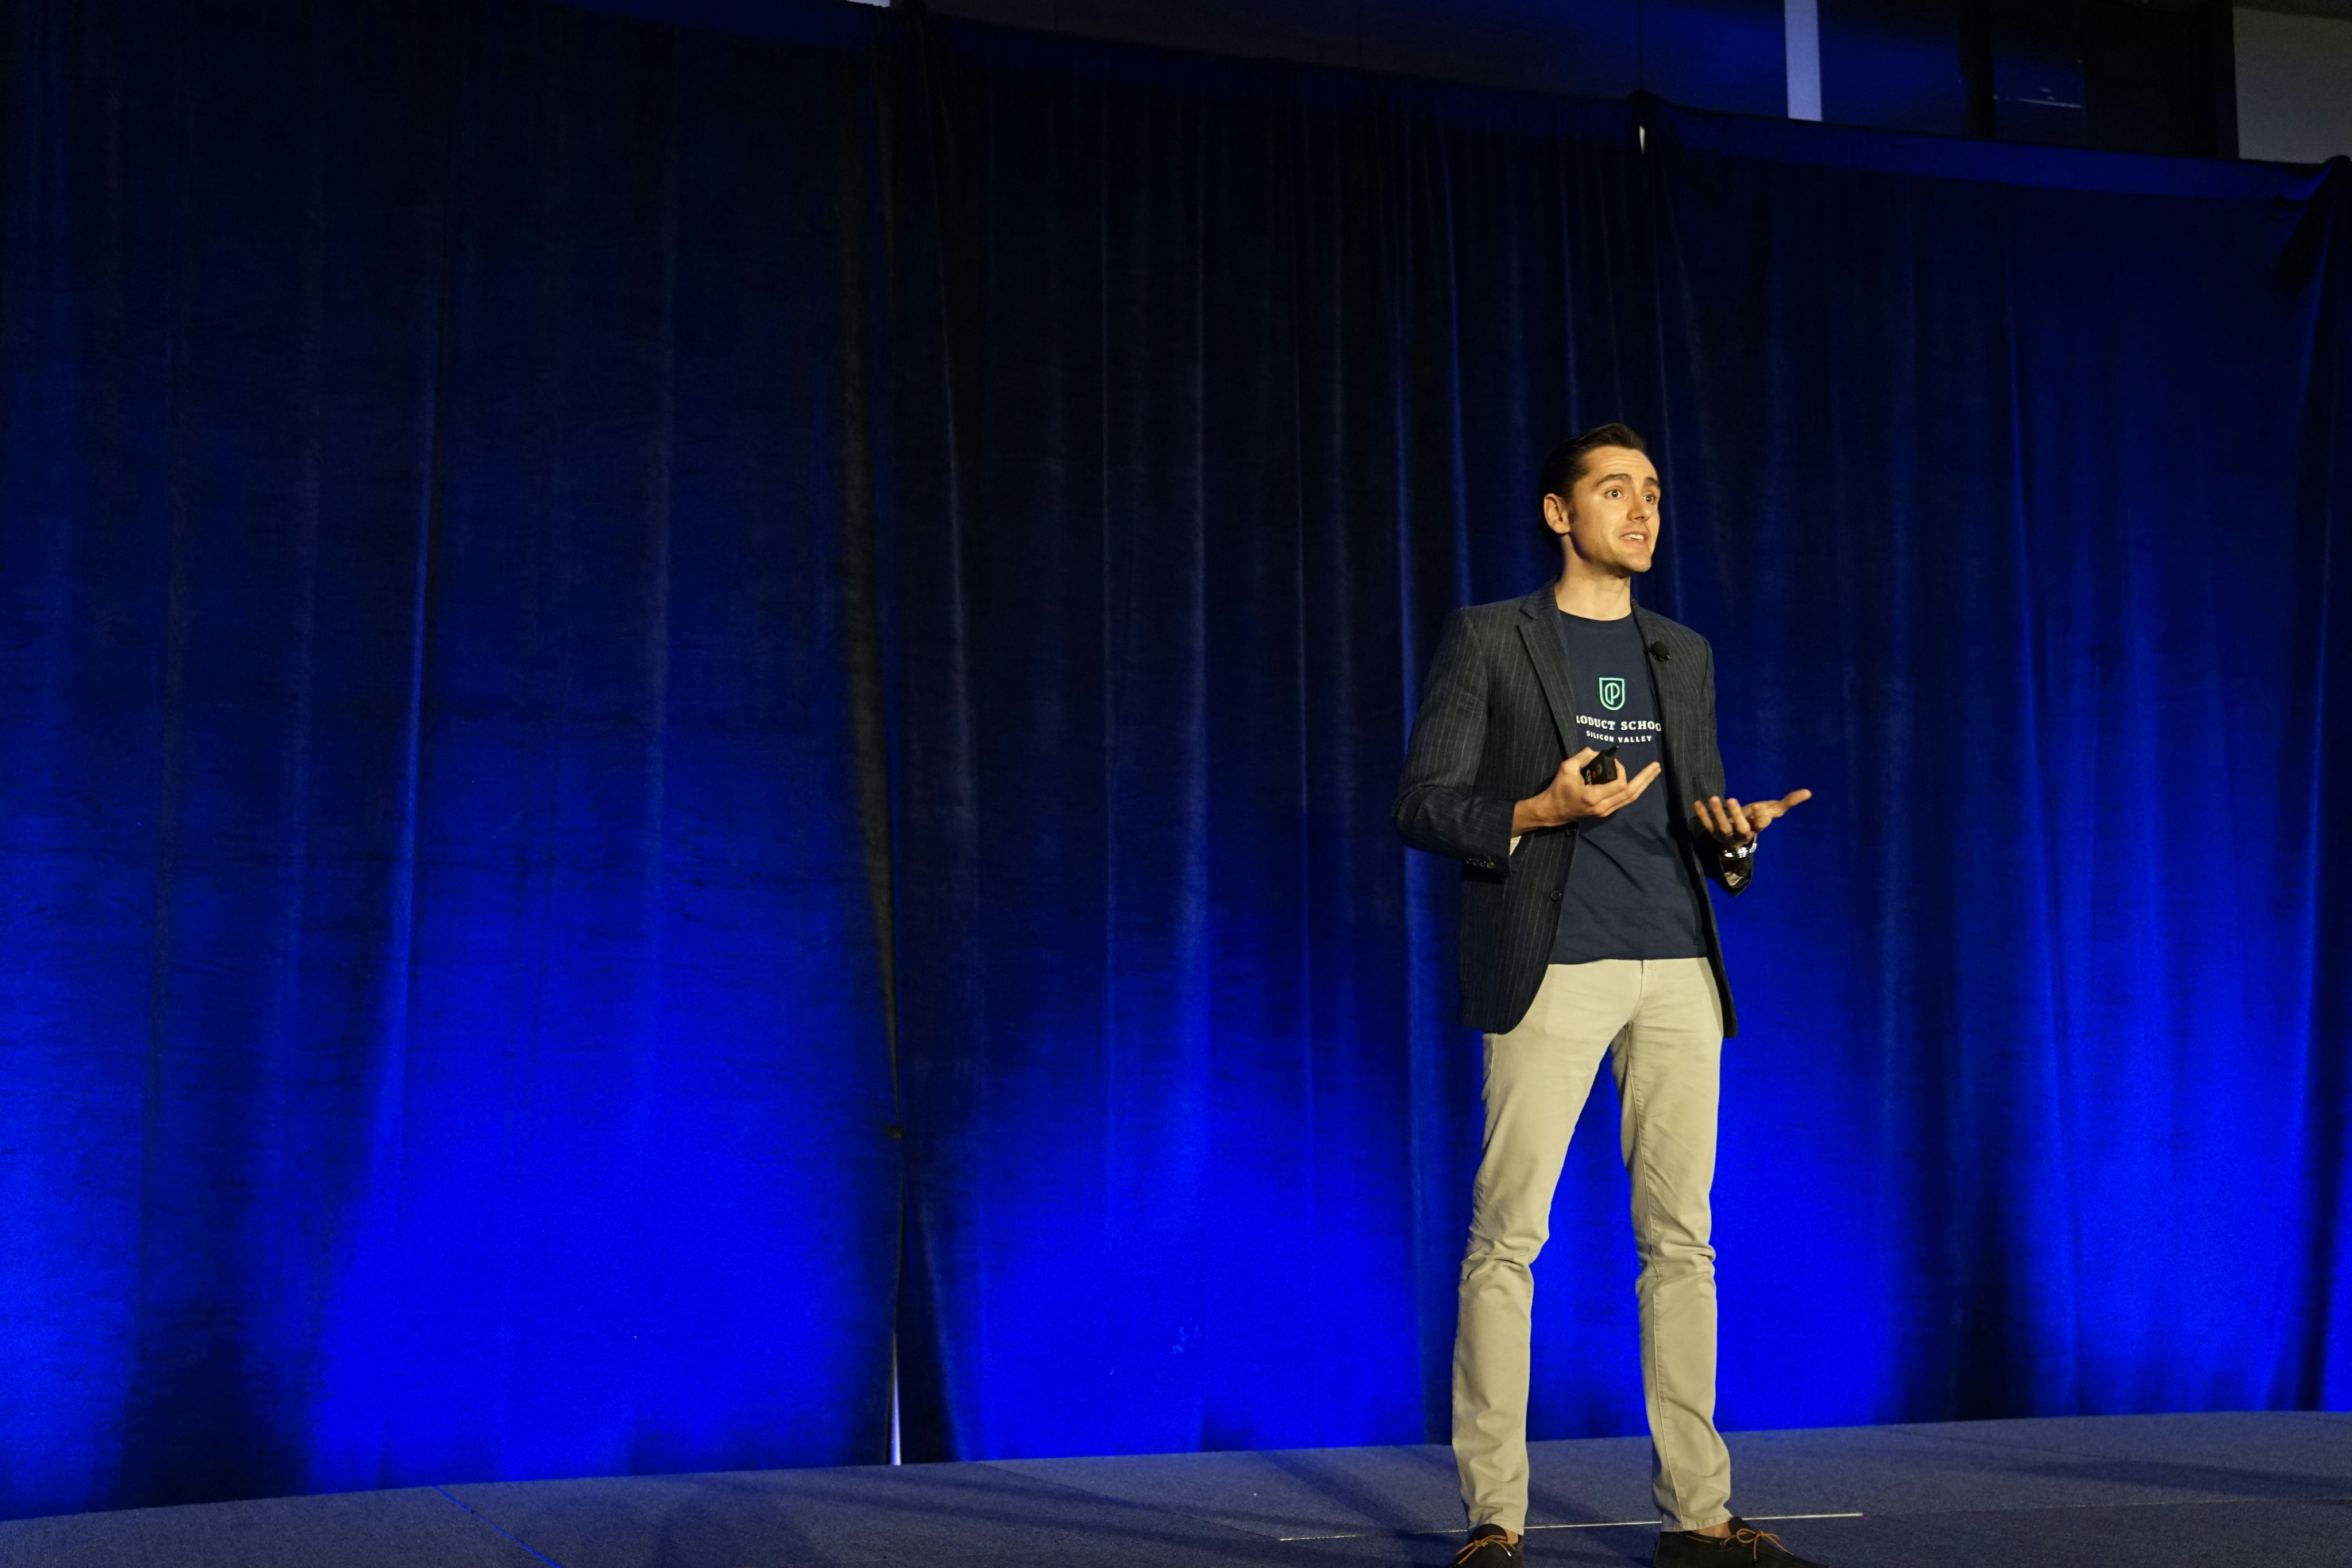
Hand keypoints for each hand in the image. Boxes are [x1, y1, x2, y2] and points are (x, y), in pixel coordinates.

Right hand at [1513, 748, 1662, 833]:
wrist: (1552, 811)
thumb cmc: (1558, 789)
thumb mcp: (1566, 768)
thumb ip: (1582, 757)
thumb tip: (1596, 752)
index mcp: (1594, 797)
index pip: (1619, 784)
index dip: (1621, 770)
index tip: (1612, 761)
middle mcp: (1603, 807)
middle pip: (1631, 793)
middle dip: (1645, 778)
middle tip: (1656, 766)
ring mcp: (1605, 812)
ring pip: (1630, 799)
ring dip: (1643, 785)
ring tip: (1653, 772)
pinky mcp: (1605, 812)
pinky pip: (1624, 801)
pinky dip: (1633, 790)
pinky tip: (1640, 782)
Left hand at [1691, 789, 1811, 847]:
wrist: (1737, 835)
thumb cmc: (1756, 819)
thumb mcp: (1772, 810)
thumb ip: (1788, 802)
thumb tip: (1808, 792)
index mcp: (1757, 827)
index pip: (1761, 825)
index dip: (1760, 818)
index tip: (1760, 808)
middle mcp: (1742, 833)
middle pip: (1741, 828)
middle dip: (1737, 815)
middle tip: (1732, 799)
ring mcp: (1727, 834)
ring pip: (1722, 827)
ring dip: (1717, 814)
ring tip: (1714, 798)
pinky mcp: (1714, 831)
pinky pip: (1707, 824)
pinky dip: (1702, 815)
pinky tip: (1697, 803)